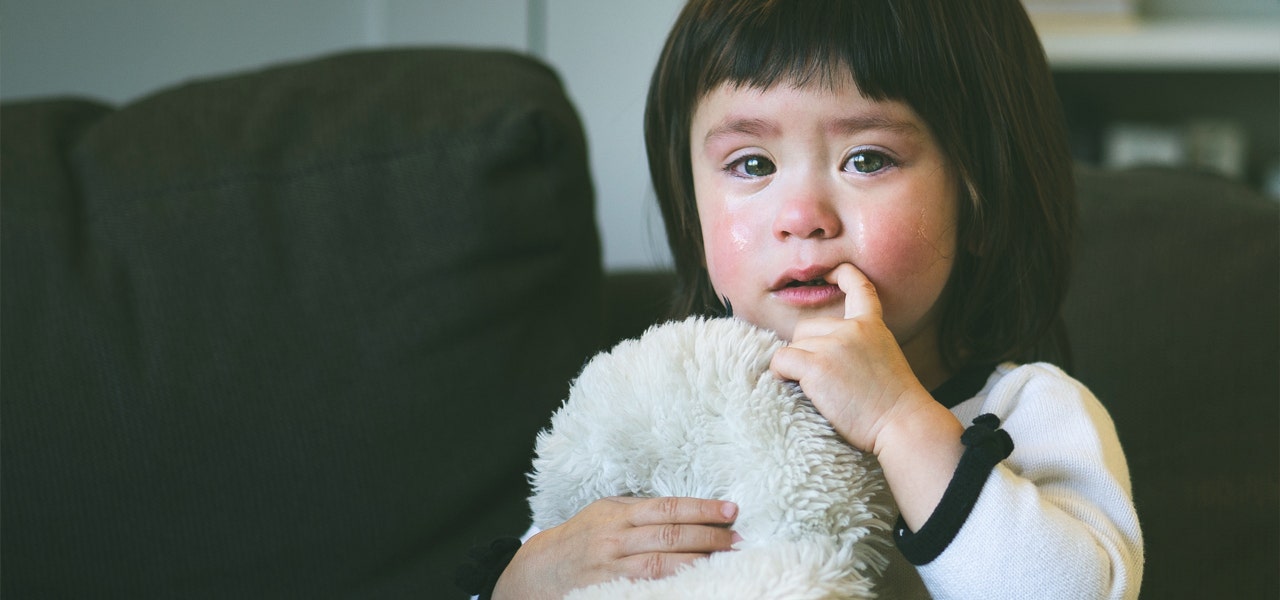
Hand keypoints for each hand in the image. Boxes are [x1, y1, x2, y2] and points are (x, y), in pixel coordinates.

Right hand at [492, 496, 739, 599]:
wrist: (539, 570)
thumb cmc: (579, 537)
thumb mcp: (603, 511)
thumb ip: (637, 507)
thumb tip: (682, 505)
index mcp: (617, 514)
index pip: (668, 507)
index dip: (702, 508)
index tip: (730, 509)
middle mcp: (615, 539)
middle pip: (670, 535)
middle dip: (709, 536)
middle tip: (738, 538)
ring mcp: (612, 568)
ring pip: (663, 564)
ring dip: (698, 561)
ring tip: (725, 559)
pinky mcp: (610, 591)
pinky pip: (648, 588)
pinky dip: (674, 583)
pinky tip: (695, 581)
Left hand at [768, 263, 927, 453]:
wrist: (903, 424)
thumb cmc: (894, 405)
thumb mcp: (884, 359)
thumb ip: (859, 346)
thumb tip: (824, 350)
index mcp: (872, 326)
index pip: (858, 287)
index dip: (841, 274)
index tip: (829, 272)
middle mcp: (852, 329)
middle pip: (807, 327)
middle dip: (806, 350)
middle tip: (824, 380)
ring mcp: (834, 345)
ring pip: (794, 346)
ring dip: (796, 368)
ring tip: (820, 391)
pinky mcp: (817, 366)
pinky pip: (781, 360)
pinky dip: (781, 374)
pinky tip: (794, 387)